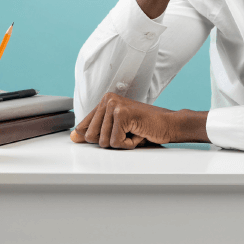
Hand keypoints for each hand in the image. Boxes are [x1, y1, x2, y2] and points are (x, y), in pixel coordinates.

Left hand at [70, 92, 208, 148]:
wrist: (169, 124)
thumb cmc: (146, 127)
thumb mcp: (117, 129)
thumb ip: (95, 130)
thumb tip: (74, 137)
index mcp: (104, 100)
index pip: (83, 127)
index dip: (96, 138)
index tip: (115, 133)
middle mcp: (107, 99)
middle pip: (91, 137)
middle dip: (110, 142)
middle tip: (128, 132)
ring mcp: (114, 105)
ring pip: (103, 142)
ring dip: (121, 143)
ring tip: (134, 132)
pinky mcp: (122, 114)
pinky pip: (116, 143)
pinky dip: (129, 144)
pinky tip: (139, 133)